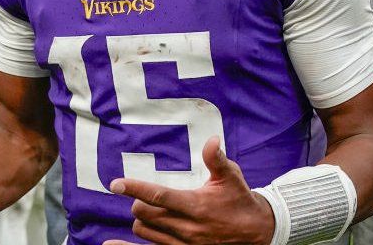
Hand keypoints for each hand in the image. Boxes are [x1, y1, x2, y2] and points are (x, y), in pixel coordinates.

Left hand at [103, 137, 273, 244]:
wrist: (256, 231)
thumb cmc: (239, 200)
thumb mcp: (231, 177)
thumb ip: (217, 159)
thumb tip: (212, 140)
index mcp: (196, 206)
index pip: (158, 196)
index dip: (135, 188)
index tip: (115, 183)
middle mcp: (188, 228)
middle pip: (146, 214)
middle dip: (138, 202)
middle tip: (143, 197)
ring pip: (145, 232)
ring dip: (141, 220)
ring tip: (148, 212)